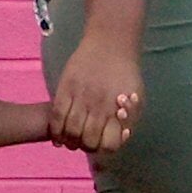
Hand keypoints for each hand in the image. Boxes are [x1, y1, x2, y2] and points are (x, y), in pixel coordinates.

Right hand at [49, 37, 142, 155]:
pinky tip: (58, 135)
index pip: (109, 145)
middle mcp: (99, 107)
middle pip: (87, 141)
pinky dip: (55, 130)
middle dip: (85, 146)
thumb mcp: (136, 98)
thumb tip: (120, 139)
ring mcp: (81, 97)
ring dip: (70, 140)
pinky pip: (56, 116)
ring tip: (71, 139)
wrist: (111, 43)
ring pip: (70, 131)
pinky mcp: (65, 88)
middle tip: (84, 142)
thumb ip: (129, 121)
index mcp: (118, 111)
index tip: (101, 144)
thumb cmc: (125, 73)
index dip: (104, 149)